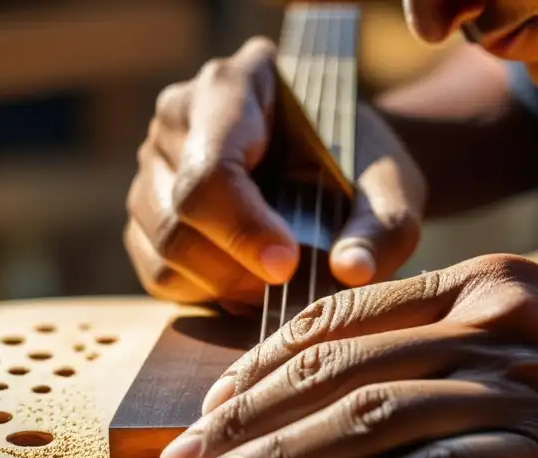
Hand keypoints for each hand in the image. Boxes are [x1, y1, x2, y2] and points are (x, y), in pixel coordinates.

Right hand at [124, 37, 426, 307]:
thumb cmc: (363, 169)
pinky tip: (248, 284)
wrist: (342, 171)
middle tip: (292, 284)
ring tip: (277, 285)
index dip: (244, 228)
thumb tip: (350, 271)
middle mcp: (180, 115)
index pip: (213, 168)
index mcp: (235, 86)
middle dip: (238, 267)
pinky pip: (157, 272)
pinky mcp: (147, 212)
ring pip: (164, 248)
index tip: (287, 266)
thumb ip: (380, 229)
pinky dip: (205, 292)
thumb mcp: (390, 192)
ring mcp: (154, 163)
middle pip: (180, 213)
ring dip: (224, 284)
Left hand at [158, 253, 537, 457]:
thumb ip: (438, 330)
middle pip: (337, 369)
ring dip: (286, 455)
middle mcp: (481, 321)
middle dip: (249, 416)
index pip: (338, 320)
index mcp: (467, 283)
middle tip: (187, 457)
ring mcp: (514, 381)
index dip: (262, 364)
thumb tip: (342, 379)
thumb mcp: (522, 309)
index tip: (213, 404)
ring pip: (374, 416)